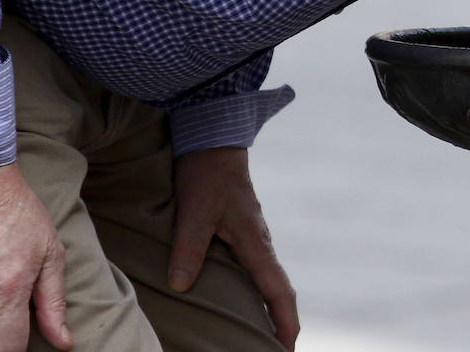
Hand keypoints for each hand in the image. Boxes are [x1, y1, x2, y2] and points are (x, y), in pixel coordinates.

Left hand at [169, 147, 298, 349]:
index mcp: (256, 243)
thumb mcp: (194, 211)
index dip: (285, 323)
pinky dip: (251, 291)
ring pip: (264, 280)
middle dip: (279, 324)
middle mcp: (259, 244)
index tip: (287, 349)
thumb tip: (182, 285)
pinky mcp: (240, 232)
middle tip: (272, 350)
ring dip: (265, 308)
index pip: (279, 291)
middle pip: (277, 292)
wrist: (213, 139)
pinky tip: (234, 300)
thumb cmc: (206, 174)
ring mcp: (252, 238)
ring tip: (255, 335)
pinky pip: (251, 269)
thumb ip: (189, 248)